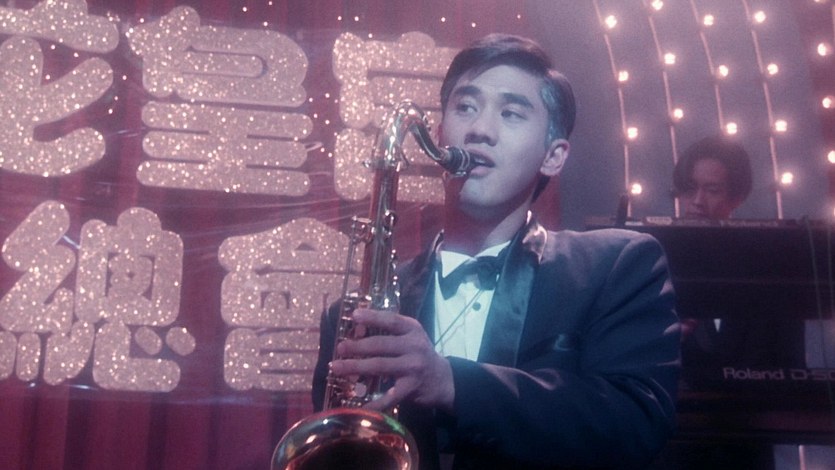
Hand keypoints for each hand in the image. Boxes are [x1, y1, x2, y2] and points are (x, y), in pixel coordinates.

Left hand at [330, 308, 454, 413]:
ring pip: (379, 366)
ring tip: (336, 367)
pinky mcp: (411, 388)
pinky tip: (359, 405)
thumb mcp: (412, 337)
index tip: (354, 315)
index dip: (372, 317)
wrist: (443, 380)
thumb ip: (392, 332)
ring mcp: (413, 368)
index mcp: (412, 330)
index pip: (391, 320)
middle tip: (340, 348)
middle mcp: (414, 346)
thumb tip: (357, 330)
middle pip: (380, 345)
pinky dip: (373, 402)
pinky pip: (388, 396)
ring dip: (355, 367)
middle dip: (357, 346)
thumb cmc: (420, 355)